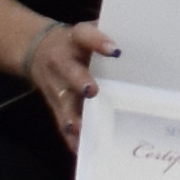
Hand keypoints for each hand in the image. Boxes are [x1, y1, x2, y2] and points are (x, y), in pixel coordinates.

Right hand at [25, 15, 113, 147]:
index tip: (116, 50)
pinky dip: (69, 136)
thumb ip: (108, 33)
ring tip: (80, 128)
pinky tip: (79, 148)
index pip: (85, 35)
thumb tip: (143, 32)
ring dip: (72, 115)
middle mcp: (62, 63)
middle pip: (70, 72)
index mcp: (75, 40)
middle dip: (80, 81)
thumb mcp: (86, 31)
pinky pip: (61, 120)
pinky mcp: (55, 104)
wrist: (36, 50)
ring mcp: (57, 85)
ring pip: (64, 101)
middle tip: (92, 91)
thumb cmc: (75, 43)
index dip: (98, 42)